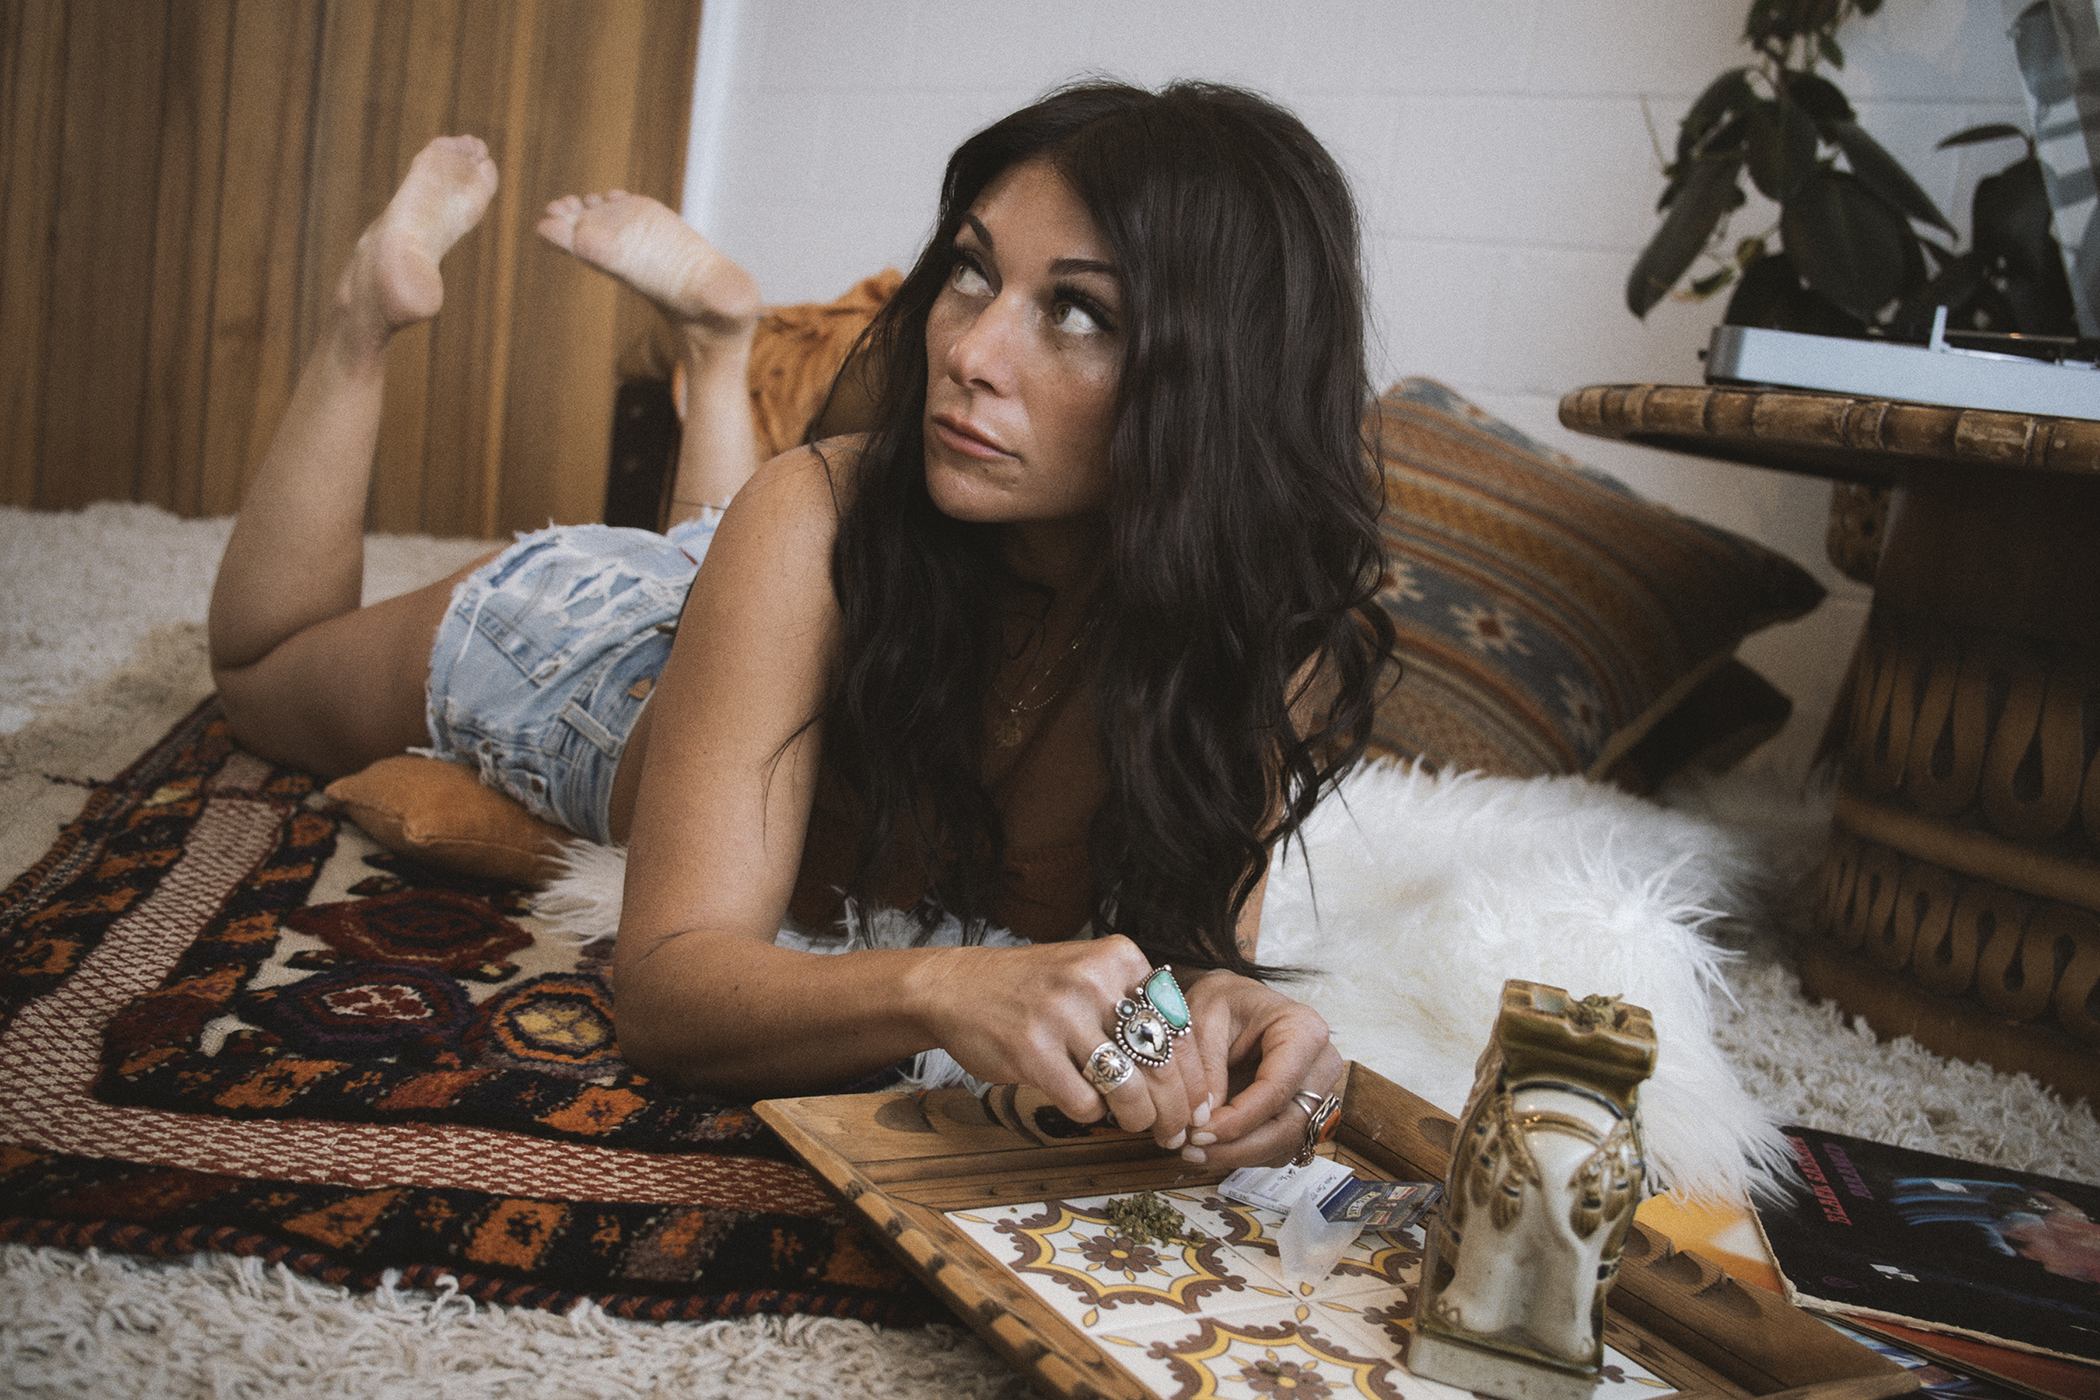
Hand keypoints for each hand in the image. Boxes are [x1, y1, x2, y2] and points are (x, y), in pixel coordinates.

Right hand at [917, 935, 1214, 1150]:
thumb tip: (1189, 1074)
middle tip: (1177, 1130)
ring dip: (1138, 1118)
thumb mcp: (1090, 976)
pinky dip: (1090, 1112)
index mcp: (1120, 957)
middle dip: (1175, 1108)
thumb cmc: (1034, 990)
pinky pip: (1084, 1102)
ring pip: (1129, 1089)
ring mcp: (1061, 1013)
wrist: (957, 986)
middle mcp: (1094, 980)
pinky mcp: (1031, 1048)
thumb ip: (1136, 1009)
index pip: (1180, 1027)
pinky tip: (1083, 1102)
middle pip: (1161, 1062)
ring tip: (1137, 1125)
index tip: (1201, 1105)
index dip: (1195, 1076)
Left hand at [1173, 971, 1343, 1170]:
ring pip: (1284, 1143)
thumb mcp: (1203, 1018)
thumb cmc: (1223, 1002)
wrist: (1234, 1004)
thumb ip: (1204, 1066)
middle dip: (1237, 1145)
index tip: (1200, 1131)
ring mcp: (1316, 1092)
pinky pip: (1278, 1146)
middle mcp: (1320, 1065)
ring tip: (1192, 1150)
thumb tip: (1203, 1117)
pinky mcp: (1303, 1112)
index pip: (1277, 1088)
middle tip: (1192, 1147)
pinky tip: (1211, 1147)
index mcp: (1304, 1030)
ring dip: (1237, 1154)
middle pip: (1287, 1125)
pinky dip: (1244, 1153)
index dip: (1238, 1119)